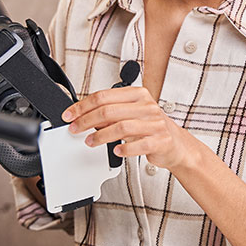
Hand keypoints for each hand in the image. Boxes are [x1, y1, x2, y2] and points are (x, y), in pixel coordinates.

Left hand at [62, 87, 199, 172]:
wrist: (175, 144)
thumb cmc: (150, 127)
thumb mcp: (131, 113)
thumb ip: (110, 112)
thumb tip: (83, 115)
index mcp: (137, 94)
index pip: (104, 96)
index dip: (83, 106)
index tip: (70, 115)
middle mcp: (147, 106)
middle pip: (109, 110)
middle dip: (86, 121)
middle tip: (75, 129)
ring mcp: (155, 123)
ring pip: (121, 127)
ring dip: (101, 136)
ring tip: (90, 141)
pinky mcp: (160, 140)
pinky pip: (138, 144)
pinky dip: (124, 148)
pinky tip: (115, 151)